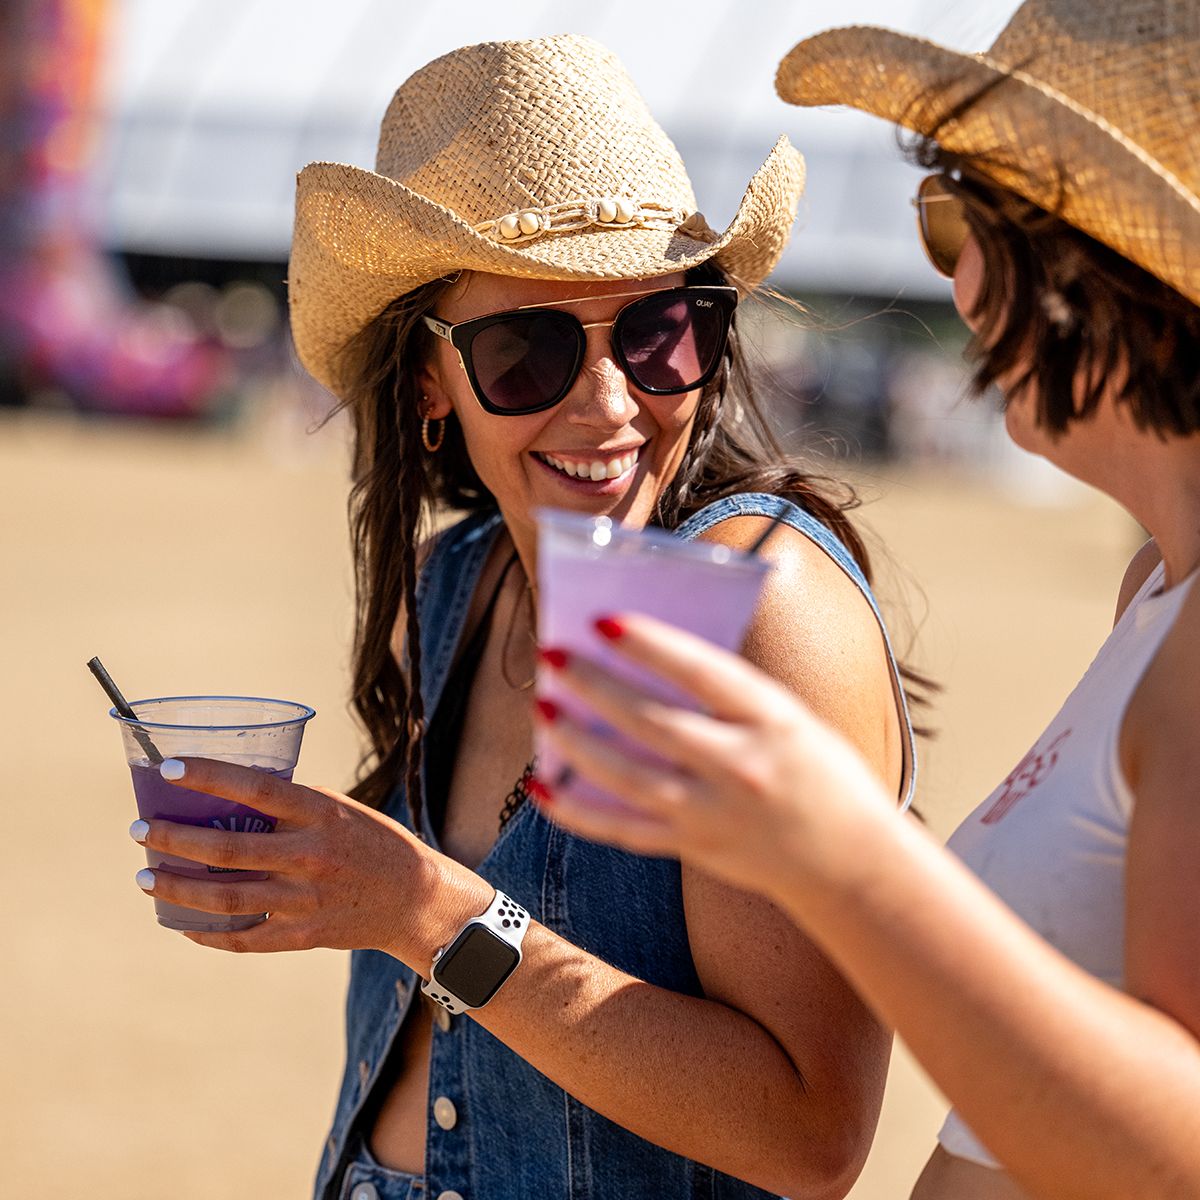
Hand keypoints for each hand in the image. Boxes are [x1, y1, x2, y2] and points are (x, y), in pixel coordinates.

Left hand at [132, 758, 484, 957]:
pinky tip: (183, 924)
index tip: (170, 767)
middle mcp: (310, 855)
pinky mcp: (303, 936)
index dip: (210, 776)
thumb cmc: (374, 844)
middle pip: (226, 849)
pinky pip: (243, 938)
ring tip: (146, 877)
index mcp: (321, 814)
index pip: (257, 788)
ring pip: (224, 898)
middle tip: (141, 831)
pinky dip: (207, 933)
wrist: (417, 900)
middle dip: (174, 839)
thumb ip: (293, 808)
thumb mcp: (341, 811)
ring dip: (176, 887)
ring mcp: (305, 899)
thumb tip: (232, 797)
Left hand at [534, 614, 894, 901]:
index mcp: (775, 722)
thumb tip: (649, 661)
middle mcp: (743, 768)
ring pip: (627, 776)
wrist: (853, 863)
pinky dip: (578, 811)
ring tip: (542, 707)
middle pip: (653, 723)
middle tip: (552, 655)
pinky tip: (543, 786)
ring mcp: (714, 814)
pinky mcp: (693, 848)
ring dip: (576, 741)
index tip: (604, 620)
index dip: (652, 645)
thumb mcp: (793, 719)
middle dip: (595, 686)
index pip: (705, 673)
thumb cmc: (822, 774)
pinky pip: (622, 831)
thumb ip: (730, 695)